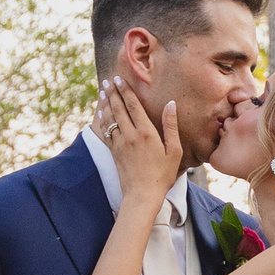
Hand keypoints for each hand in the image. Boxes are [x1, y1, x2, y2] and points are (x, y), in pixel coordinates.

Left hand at [100, 75, 183, 203]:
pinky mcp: (114, 152)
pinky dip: (102, 120)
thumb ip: (171, 126)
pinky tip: (101, 113)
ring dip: (105, 103)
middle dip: (112, 93)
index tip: (119, 79)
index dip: (125, 91)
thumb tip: (171, 104)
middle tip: (108, 81)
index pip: (133, 106)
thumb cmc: (162, 175)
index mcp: (146, 133)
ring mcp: (120, 144)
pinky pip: (105, 132)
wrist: (142, 195)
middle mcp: (130, 135)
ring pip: (110, 118)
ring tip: (102, 92)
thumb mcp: (173, 151)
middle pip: (119, 108)